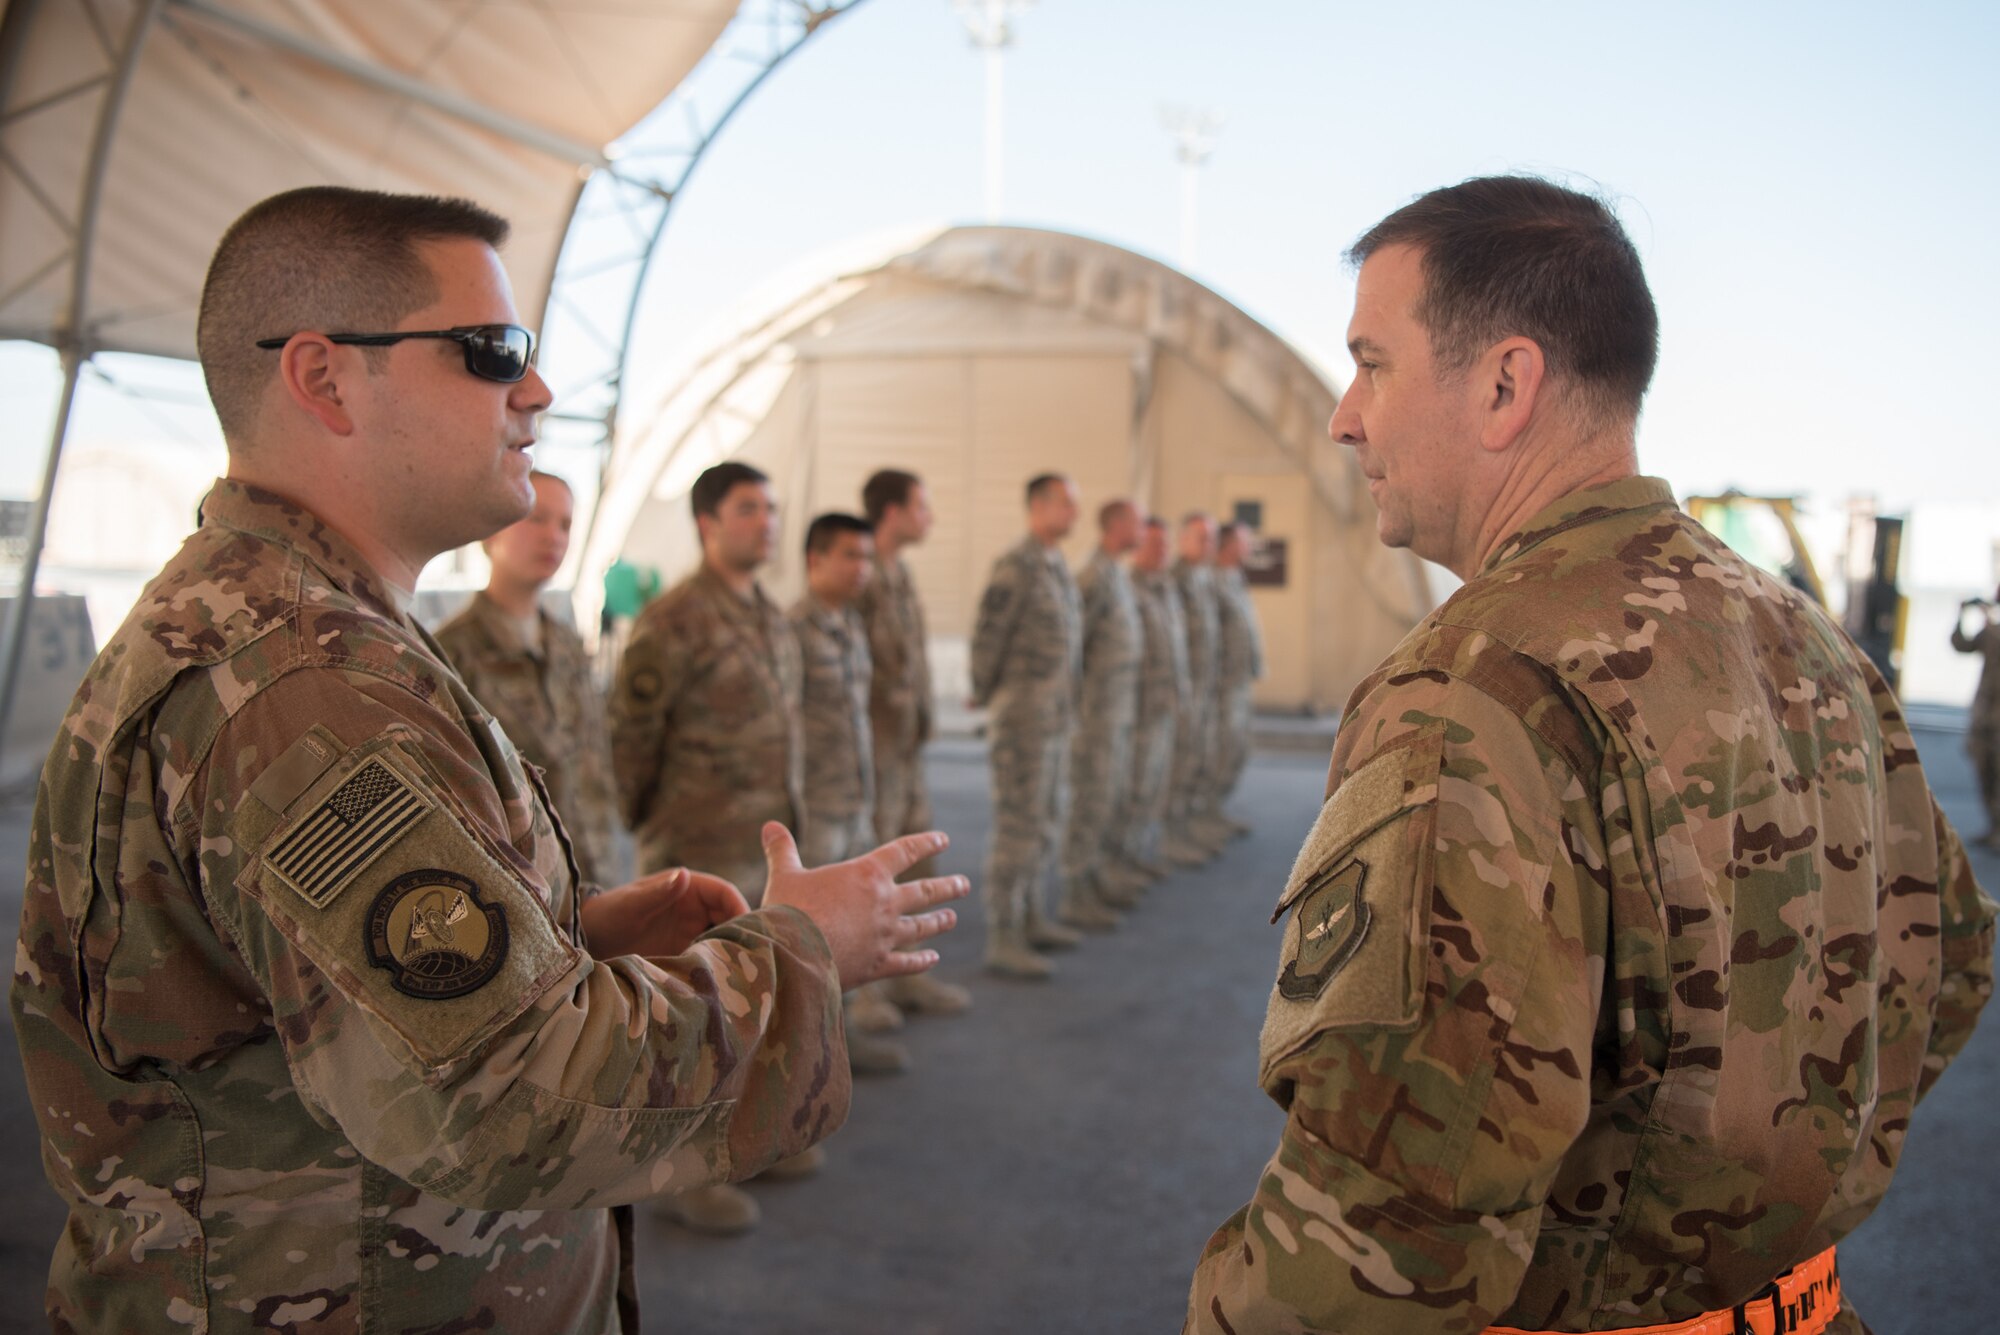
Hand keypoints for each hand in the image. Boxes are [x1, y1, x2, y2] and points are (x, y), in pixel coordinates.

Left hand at [578, 868, 751, 960]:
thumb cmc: (606, 915)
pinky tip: (721, 986)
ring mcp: (691, 933)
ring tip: (739, 977)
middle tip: (751, 961)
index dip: (740, 908)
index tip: (748, 931)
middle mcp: (694, 910)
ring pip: (723, 941)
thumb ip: (657, 892)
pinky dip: (718, 969)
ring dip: (731, 955)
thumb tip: (685, 875)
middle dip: (742, 936)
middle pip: (731, 919)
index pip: (725, 894)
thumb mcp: (630, 905)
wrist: (587, 944)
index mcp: (686, 888)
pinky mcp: (686, 955)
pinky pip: (709, 960)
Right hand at [759, 823, 968, 988]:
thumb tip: (768, 825)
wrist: (792, 956)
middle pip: (925, 892)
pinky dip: (921, 961)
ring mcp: (885, 936)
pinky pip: (907, 963)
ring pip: (921, 927)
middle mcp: (884, 903)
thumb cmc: (787, 910)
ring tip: (952, 917)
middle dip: (947, 887)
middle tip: (964, 884)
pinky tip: (933, 959)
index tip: (944, 840)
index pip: (904, 851)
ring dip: (939, 921)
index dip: (926, 843)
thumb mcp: (783, 875)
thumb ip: (782, 850)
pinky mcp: (879, 965)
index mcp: (866, 874)